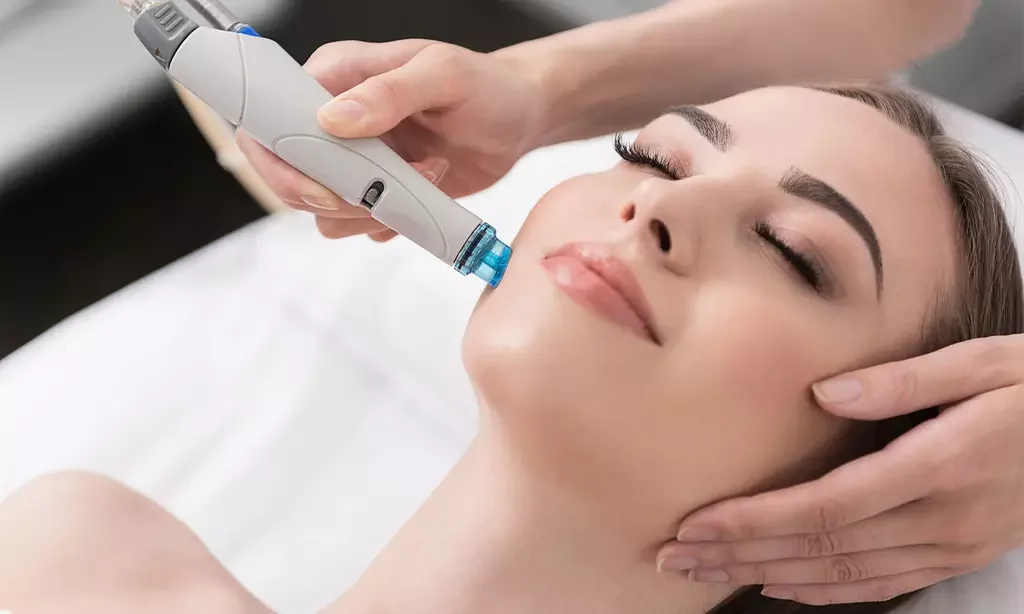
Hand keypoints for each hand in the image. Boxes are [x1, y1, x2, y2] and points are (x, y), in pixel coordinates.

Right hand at [236, 39, 546, 240]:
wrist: (519, 119)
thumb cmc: (487, 85)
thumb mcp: (444, 75)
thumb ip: (389, 93)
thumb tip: (334, 117)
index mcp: (335, 76)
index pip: (269, 116)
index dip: (279, 159)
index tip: (322, 184)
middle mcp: (333, 119)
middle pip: (288, 174)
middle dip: (332, 196)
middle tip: (383, 190)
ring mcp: (352, 160)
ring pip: (322, 208)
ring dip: (370, 210)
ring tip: (424, 176)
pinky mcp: (376, 191)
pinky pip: (358, 224)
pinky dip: (390, 222)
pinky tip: (425, 193)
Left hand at [657, 335, 1023, 604]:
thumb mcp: (983, 363)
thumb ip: (902, 381)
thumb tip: (824, 393)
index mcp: (940, 466)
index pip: (825, 507)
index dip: (755, 521)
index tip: (696, 524)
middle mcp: (942, 519)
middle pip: (821, 549)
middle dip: (740, 555)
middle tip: (672, 557)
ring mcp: (952, 545)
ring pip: (844, 574)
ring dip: (767, 576)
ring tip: (707, 573)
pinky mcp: (959, 554)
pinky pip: (881, 584)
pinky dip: (824, 591)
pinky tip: (780, 588)